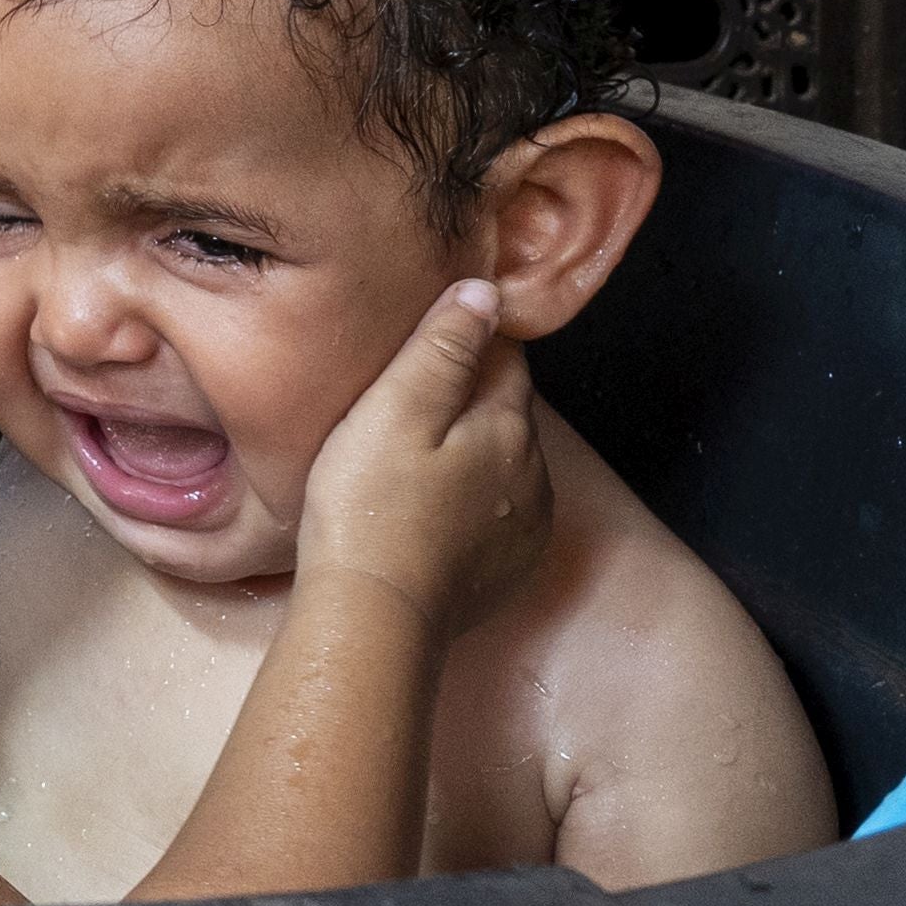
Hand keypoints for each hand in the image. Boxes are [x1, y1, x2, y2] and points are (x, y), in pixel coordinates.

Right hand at [293, 281, 548, 639]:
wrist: (374, 615)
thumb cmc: (370, 505)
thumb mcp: (395, 409)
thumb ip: (444, 347)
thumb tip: (487, 290)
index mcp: (509, 428)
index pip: (506, 361)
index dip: (467, 345)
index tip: (426, 346)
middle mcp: (535, 476)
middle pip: (508, 414)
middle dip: (470, 403)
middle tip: (406, 404)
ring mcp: (528, 530)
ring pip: (505, 465)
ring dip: (472, 455)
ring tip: (412, 459)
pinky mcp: (509, 571)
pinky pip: (499, 515)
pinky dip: (472, 505)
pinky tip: (428, 510)